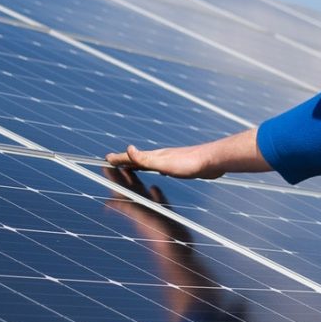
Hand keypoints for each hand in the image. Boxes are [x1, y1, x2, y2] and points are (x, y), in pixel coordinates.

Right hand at [105, 128, 270, 178]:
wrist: (215, 160)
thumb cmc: (191, 163)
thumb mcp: (164, 164)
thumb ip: (146, 158)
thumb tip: (128, 148)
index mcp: (155, 157)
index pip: (132, 157)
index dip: (118, 159)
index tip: (106, 158)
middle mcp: (162, 156)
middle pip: (139, 158)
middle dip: (125, 160)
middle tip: (113, 160)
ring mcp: (172, 160)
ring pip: (151, 162)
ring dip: (139, 164)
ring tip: (132, 166)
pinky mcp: (183, 166)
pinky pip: (163, 167)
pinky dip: (156, 169)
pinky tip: (162, 173)